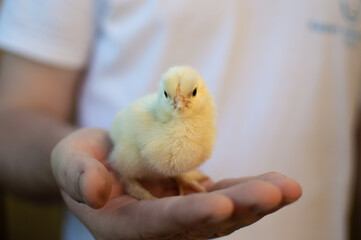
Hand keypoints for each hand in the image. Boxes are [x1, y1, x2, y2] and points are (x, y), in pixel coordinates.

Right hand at [51, 128, 301, 238]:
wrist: (99, 161)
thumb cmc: (80, 160)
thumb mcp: (69, 160)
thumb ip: (77, 175)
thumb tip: (93, 189)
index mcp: (122, 225)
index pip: (159, 224)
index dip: (189, 216)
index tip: (223, 204)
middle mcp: (157, 230)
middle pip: (203, 225)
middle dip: (241, 209)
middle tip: (278, 193)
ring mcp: (180, 219)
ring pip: (223, 215)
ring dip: (256, 202)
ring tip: (288, 187)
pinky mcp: (194, 202)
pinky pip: (226, 198)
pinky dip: (250, 191)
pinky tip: (278, 183)